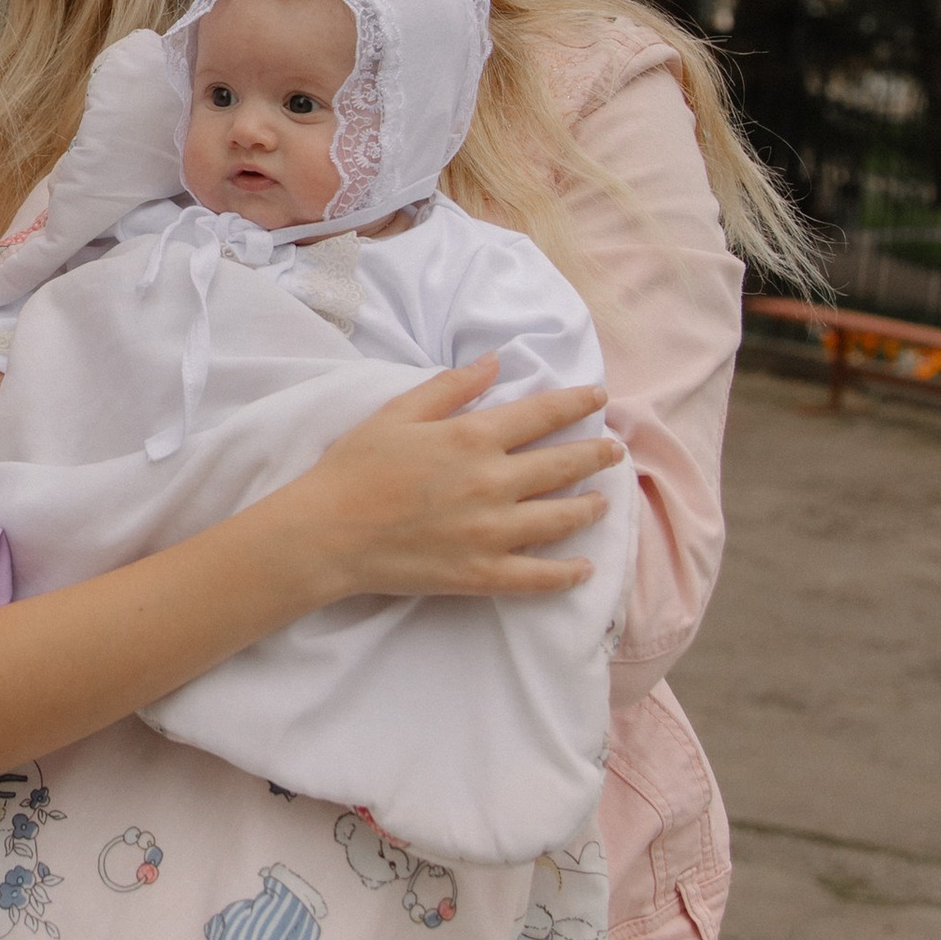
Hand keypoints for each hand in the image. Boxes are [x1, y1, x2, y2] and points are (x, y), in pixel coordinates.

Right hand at [289, 359, 616, 602]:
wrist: (326, 533)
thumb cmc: (356, 467)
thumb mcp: (398, 412)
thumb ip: (451, 386)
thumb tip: (495, 362)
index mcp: (474, 437)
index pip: (543, 413)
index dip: (577, 403)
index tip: (599, 398)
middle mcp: (494, 482)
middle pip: (564, 465)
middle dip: (597, 455)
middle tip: (614, 450)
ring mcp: (493, 532)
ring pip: (562, 519)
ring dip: (590, 507)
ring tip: (602, 501)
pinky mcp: (482, 574)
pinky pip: (539, 577)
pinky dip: (568, 574)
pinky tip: (584, 568)